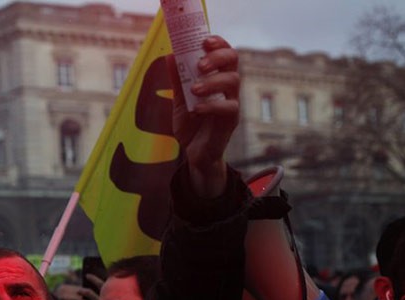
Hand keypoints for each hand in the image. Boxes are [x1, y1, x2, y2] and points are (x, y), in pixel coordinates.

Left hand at [168, 36, 240, 197]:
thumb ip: (177, 80)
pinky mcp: (231, 121)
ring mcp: (231, 103)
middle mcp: (228, 87)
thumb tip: (171, 55)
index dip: (218, 43)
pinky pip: (228, 107)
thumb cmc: (190, 125)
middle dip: (217, 57)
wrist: (193, 154)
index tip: (204, 41)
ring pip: (233, 81)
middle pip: (233, 61)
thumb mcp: (179, 100)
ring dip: (212, 81)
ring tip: (194, 89)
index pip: (225, 52)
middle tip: (200, 64)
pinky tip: (196, 109)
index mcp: (217, 78)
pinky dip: (211, 105)